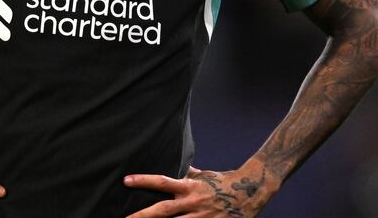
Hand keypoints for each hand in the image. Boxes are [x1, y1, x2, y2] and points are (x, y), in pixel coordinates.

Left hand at [123, 161, 270, 217]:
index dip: (144, 181)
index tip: (126, 180)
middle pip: (163, 210)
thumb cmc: (224, 181)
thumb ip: (188, 173)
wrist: (251, 190)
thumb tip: (176, 164)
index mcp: (189, 187)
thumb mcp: (204, 175)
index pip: (162, 182)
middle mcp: (193, 203)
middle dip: (143, 215)